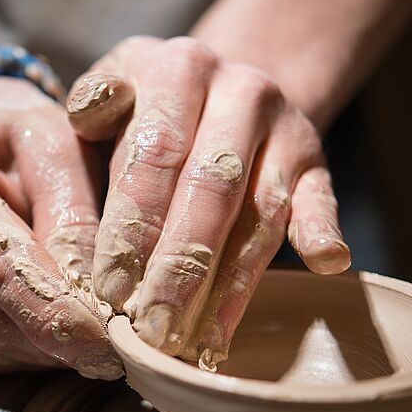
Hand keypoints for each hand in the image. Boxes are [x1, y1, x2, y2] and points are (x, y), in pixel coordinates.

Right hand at [0, 77, 121, 378]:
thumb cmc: (18, 141)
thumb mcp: (53, 145)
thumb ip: (73, 215)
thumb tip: (98, 296)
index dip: (50, 304)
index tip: (104, 337)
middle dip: (56, 339)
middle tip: (117, 353)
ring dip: (49, 350)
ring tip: (100, 340)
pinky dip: (34, 350)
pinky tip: (65, 334)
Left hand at [66, 37, 350, 368]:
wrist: (221, 88)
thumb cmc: (147, 110)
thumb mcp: (112, 89)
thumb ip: (92, 106)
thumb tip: (87, 117)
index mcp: (180, 70)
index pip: (154, 156)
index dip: (132, 227)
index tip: (111, 290)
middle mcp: (240, 92)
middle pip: (211, 189)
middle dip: (180, 268)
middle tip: (154, 329)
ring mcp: (285, 128)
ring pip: (262, 211)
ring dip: (233, 283)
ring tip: (203, 340)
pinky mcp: (316, 160)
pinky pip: (322, 199)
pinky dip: (321, 233)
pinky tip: (324, 265)